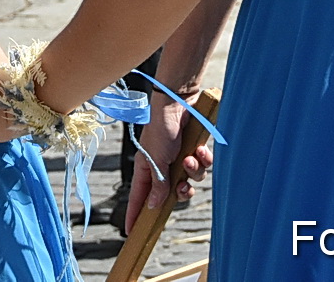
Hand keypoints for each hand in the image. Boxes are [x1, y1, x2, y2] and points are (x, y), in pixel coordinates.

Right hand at [125, 89, 211, 234]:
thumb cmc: (162, 127)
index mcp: (146, 169)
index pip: (138, 197)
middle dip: (181, 191)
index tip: (131, 232)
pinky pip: (202, 166)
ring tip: (190, 156)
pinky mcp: (193, 150)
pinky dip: (203, 159)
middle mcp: (162, 166)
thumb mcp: (157, 159)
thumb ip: (158, 184)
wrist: (180, 102)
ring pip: (190, 179)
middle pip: (171, 193)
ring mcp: (178, 159)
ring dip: (193, 171)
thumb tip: (154, 206)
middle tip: (183, 186)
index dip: (135, 214)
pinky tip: (200, 149)